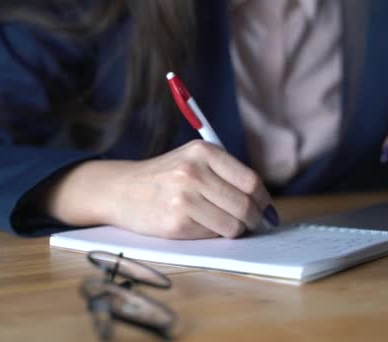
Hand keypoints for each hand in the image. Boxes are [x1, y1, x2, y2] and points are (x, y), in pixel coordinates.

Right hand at [47, 140, 277, 238]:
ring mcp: (184, 198)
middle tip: (253, 223)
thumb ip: (225, 174)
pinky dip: (212, 234)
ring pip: (233, 225)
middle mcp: (194, 172)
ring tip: (224, 224)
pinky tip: (199, 224)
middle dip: (254, 219)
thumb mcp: (193, 159)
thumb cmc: (164, 176)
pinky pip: (212, 235)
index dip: (263, 199)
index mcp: (203, 151)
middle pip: (245, 205)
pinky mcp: (176, 223)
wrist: (122, 190)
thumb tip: (264, 204)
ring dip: (235, 229)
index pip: (250, 181)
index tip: (266, 208)